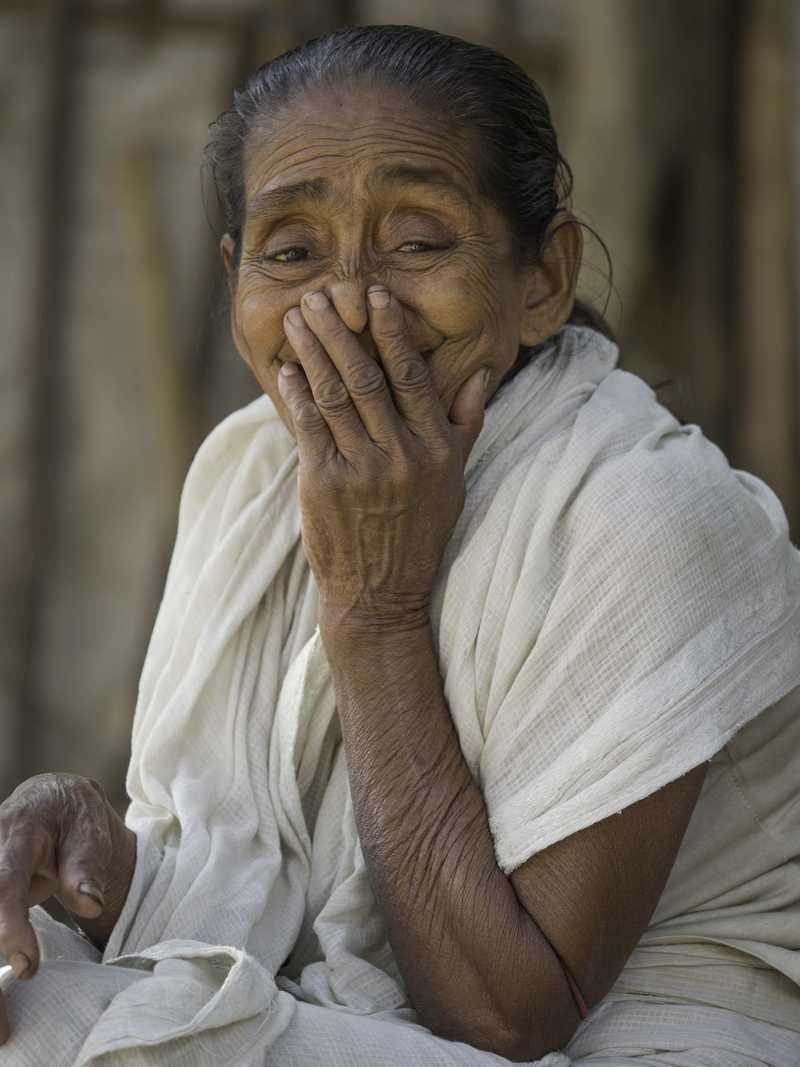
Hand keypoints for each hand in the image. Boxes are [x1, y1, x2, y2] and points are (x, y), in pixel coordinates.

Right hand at [0, 773, 135, 1043]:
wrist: (51, 802)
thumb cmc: (73, 820)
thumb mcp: (88, 833)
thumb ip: (86, 869)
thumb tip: (93, 903)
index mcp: (13, 835)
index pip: (3, 884)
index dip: (10, 928)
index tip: (28, 970)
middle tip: (4, 1030)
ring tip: (2, 1032)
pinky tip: (1, 1012)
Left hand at [277, 286, 487, 621]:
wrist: (381, 594)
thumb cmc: (419, 534)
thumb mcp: (454, 482)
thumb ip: (463, 425)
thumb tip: (479, 374)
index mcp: (436, 449)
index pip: (413, 377)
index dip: (392, 332)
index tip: (375, 296)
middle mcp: (402, 456)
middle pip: (367, 376)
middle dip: (340, 330)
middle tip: (319, 296)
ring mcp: (362, 470)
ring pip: (334, 394)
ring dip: (311, 351)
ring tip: (296, 319)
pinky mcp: (324, 484)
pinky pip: (308, 425)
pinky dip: (296, 392)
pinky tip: (288, 368)